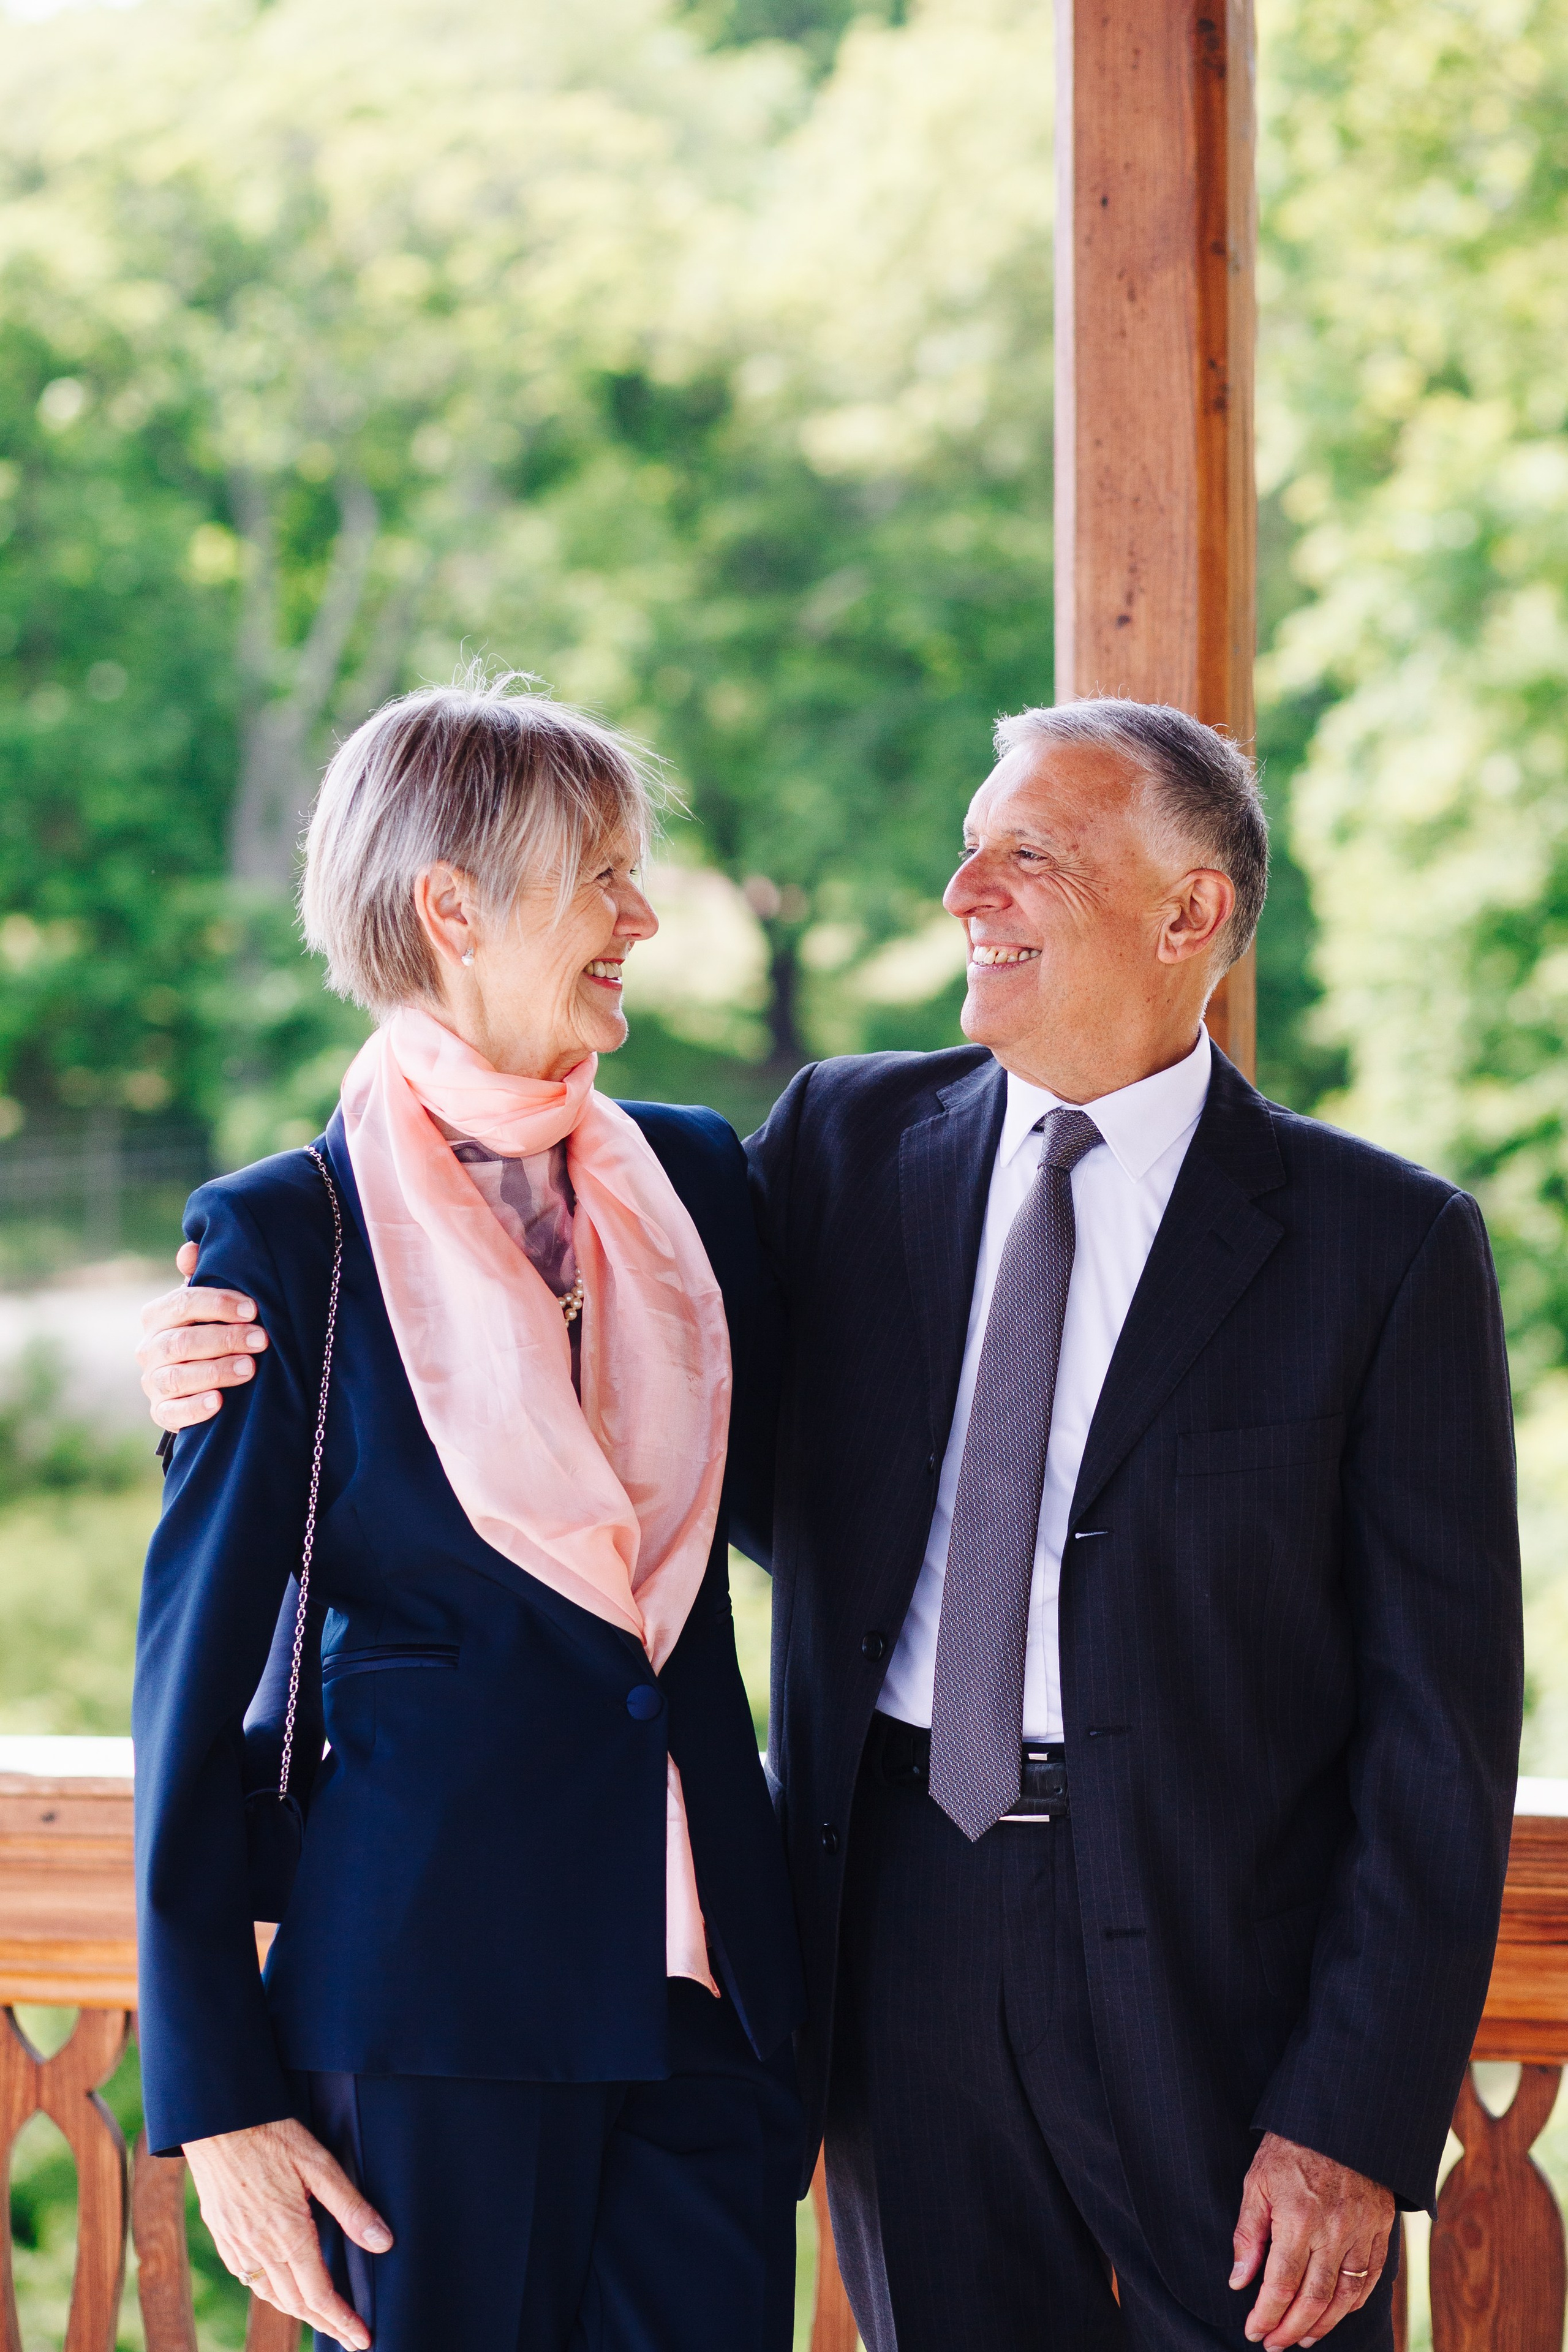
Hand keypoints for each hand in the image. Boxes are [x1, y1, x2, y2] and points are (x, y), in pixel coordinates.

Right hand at [138, 1242, 267, 1431]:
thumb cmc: (209, 1329)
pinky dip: (195, 1408)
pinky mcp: (161, 1412)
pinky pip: (172, 1414)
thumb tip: (190, 1248)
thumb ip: (200, 1277)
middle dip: (225, 1339)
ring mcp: (153, 1382)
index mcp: (157, 1316)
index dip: (218, 1304)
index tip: (253, 1309)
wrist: (199, 1379)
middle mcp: (149, 1348)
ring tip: (250, 1368)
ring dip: (216, 1371)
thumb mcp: (206, 1303)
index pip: (182, 1304)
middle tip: (262, 1339)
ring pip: (177, 1377)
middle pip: (182, 1342)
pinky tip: (219, 1402)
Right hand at [184, 2116, 391, 2349]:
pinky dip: (271, 2292)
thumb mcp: (319, 2163)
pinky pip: (249, 2279)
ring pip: (271, 2295)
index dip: (343, 2321)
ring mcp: (237, 2245)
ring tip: (322, 2318)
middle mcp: (259, 2249)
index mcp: (288, 2235)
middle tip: (350, 2338)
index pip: (320, 2296)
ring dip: (299, 2312)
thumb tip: (383, 2242)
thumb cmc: (271, 2135)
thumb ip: (351, 2206)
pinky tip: (282, 2287)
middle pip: (296, 2304)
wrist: (216, 2121)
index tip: (362, 2339)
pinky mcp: (223, 2236)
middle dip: (326, 2324)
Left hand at [1230, 2132, 1393, 2346]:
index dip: (1266, 2315)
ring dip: (1324, 2324)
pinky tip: (1337, 2312)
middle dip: (1291, 2328)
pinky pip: (1371, 2277)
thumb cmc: (1289, 2147)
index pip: (1280, 2284)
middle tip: (1275, 2343)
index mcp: (1298, 2219)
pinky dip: (1354, 2302)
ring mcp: (1361, 2231)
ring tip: (1304, 2337)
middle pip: (1314, 2298)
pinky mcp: (1380, 2228)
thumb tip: (1238, 2280)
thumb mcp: (1257, 2182)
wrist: (1337, 2117)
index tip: (1254, 2332)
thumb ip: (1248, 2234)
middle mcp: (1333, 2231)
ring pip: (1345, 2295)